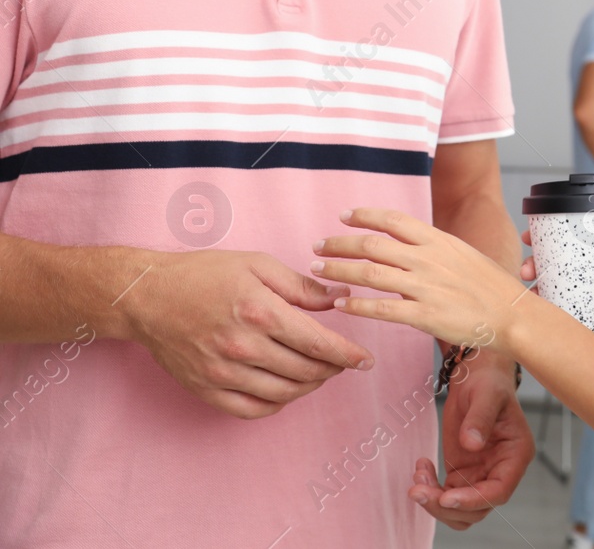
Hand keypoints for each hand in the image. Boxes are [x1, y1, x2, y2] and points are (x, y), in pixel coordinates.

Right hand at [123, 249, 373, 418]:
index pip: (318, 343)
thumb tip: (339, 297)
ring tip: (319, 373)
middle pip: (305, 370)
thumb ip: (301, 286)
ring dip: (309, 386)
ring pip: (283, 393)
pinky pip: (252, 410)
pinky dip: (277, 403)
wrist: (147, 297)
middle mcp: (243, 346)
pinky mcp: (206, 389)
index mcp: (260, 312)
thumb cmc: (204, 274)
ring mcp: (223, 372)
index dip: (348, 354)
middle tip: (343, 362)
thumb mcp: (257, 265)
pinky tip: (286, 389)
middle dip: (332, 369)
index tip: (366, 360)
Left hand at [312, 208, 527, 352]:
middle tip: (317, 247)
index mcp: (439, 241)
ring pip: (370, 274)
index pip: (392, 220)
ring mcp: (425, 287)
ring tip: (319, 272)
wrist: (513, 315)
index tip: (343, 217)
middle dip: (339, 244)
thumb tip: (407, 248)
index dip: (363, 216)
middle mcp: (428, 260)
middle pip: (372, 245)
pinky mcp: (425, 316)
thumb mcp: (464, 254)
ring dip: (339, 272)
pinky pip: (382, 309)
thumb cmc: (492, 286)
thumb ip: (434, 250)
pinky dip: (357, 305)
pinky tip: (341, 304)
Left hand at [411, 353, 532, 530]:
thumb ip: (480, 418)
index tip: (446, 497)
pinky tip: (421, 468)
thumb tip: (471, 444)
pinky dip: (430, 490)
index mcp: (516, 455)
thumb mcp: (486, 394)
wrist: (476, 379)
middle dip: (446, 505)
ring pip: (461, 510)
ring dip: (435, 503)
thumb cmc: (488, 383)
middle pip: (477, 508)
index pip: (499, 491)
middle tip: (417, 490)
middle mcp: (501, 471)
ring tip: (418, 478)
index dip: (473, 500)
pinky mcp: (462, 474)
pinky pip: (446, 496)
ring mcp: (481, 475)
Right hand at [518, 225, 593, 363]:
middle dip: (535, 257)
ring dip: (533, 278)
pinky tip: (532, 301)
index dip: (554, 234)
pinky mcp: (574, 323)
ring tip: (529, 277)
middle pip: (555, 262)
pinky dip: (538, 304)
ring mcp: (579, 301)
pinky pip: (551, 311)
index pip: (577, 243)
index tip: (536, 231)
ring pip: (549, 284)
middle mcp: (589, 280)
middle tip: (530, 261)